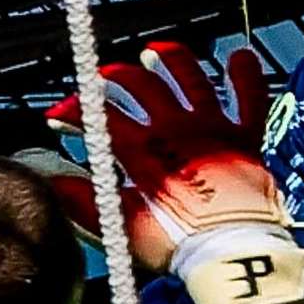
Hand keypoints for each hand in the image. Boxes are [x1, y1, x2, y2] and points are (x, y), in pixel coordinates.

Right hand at [50, 41, 303, 303]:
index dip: (75, 110)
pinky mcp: (245, 137)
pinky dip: (244, 74)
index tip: (60, 116)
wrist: (234, 252)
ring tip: (156, 51)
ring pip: (190, 77)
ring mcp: (212, 128)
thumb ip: (85, 200)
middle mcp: (175, 128)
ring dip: (171, 60)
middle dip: (117, 76)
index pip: (100, 114)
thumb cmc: (178, 244)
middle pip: (140, 85)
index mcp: (142, 150)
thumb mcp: (122, 227)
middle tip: (106, 77)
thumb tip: (52, 182)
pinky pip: (250, 96)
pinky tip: (238, 57)